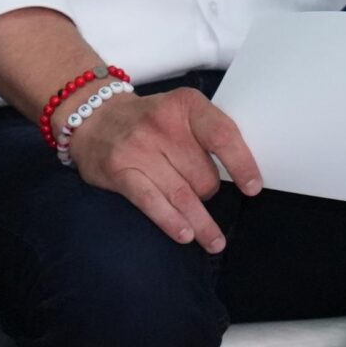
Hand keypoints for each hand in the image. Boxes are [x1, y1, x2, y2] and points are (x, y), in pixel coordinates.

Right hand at [65, 86, 262, 254]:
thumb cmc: (149, 121)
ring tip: (214, 241)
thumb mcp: (181, 111)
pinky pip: (152, 201)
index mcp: (185, 105)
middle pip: (203, 175)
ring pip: (183, 194)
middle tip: (200, 191)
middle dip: (208, 191)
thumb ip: (209, 134)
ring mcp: (138, 147)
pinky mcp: (119, 169)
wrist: (93, 116)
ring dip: (201, 223)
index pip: (221, 135)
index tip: (253, 188)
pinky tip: (184, 234)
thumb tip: (242, 176)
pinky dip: (170, 221)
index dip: (241, 164)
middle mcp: (162, 124)